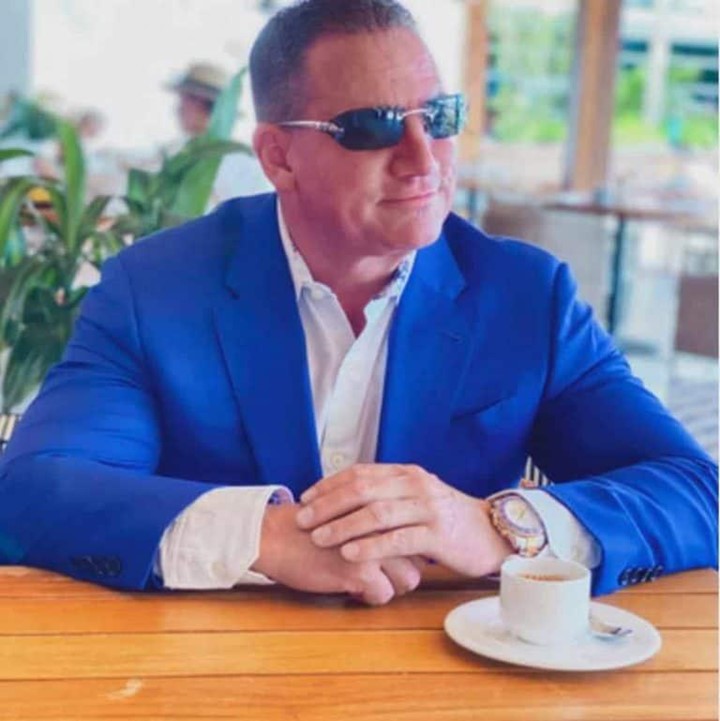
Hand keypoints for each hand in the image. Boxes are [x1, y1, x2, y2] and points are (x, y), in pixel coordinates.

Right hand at [251, 503, 424, 604]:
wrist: (277, 535)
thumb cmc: (310, 524)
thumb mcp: (348, 511)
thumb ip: (374, 519)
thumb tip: (400, 536)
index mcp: (381, 507)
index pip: (416, 533)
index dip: (410, 550)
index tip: (397, 556)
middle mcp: (383, 525)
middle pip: (419, 558)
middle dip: (406, 570)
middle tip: (384, 574)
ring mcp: (374, 547)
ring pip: (408, 579)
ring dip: (393, 586)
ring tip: (371, 582)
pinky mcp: (358, 570)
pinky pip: (383, 595)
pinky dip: (370, 597)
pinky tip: (353, 589)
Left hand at [296, 463, 512, 576]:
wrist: (491, 533)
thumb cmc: (445, 519)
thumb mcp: (416, 498)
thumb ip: (386, 495)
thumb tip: (343, 500)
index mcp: (406, 473)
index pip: (360, 473)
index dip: (329, 485)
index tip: (305, 499)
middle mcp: (416, 485)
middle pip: (363, 489)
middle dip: (329, 505)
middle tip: (303, 520)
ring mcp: (428, 508)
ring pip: (377, 513)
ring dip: (343, 526)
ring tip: (319, 538)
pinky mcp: (438, 535)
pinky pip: (398, 539)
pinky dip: (371, 546)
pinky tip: (350, 554)